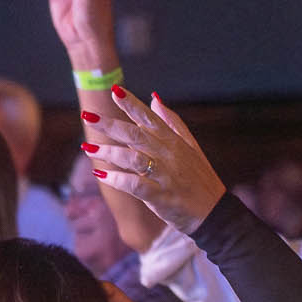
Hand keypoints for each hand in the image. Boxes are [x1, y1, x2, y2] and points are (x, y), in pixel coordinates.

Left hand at [87, 86, 226, 233]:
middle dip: (110, 124)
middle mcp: (168, 154)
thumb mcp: (190, 146)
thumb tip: (154, 99)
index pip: (150, 118)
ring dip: (109, 152)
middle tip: (87, 116)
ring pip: (132, 158)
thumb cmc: (199, 178)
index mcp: (173, 141)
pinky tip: (101, 176)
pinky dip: (117, 180)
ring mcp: (165, 175)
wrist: (214, 212)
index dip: (132, 104)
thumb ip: (172, 122)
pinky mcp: (161, 196)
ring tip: (88, 148)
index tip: (114, 90)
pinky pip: (135, 185)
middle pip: (135, 135)